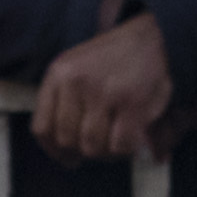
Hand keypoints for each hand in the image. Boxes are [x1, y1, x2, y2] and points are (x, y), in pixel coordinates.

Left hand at [27, 11, 180, 163]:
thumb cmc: (114, 61)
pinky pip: (120, 146)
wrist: (153, 38)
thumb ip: (63, 105)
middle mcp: (76, 81)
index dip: (55, 150)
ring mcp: (103, 91)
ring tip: (118, 139)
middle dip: (85, 151)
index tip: (70, 157)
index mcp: (58, 73)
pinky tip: (133, 138)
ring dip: (107, 152)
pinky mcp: (131, 102)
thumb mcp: (77, 70)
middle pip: (67, 141)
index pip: (42, 128)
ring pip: (92, 147)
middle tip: (102, 144)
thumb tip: (63, 157)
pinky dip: (127, 150)